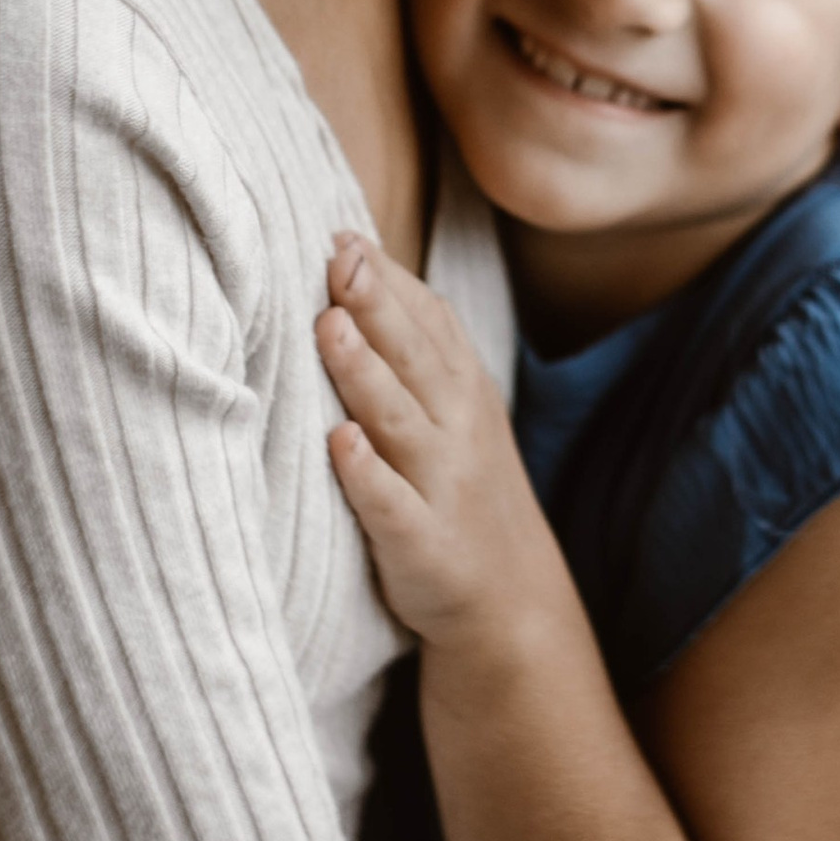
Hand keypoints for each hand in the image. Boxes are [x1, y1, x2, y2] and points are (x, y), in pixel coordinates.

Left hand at [315, 236, 565, 649]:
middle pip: (412, 359)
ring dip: (363, 373)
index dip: (388, 279)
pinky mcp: (421, 544)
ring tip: (329, 327)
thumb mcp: (456, 412)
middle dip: (376, 306)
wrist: (510, 603)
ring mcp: (441, 487)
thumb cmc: (461, 490)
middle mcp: (456, 430)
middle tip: (339, 258)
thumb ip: (415, 348)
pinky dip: (368, 474)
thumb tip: (357, 264)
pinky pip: (392, 506)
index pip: (428, 321)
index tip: (344, 237)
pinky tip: (343, 444)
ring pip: (397, 420)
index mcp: (463, 392)